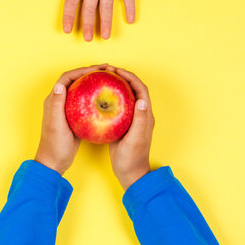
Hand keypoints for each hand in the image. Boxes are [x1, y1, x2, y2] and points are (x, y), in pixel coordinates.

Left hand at [35, 64, 108, 174]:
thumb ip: (56, 105)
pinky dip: (96, 96)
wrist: (54, 162)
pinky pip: (86, 102)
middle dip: (90, 72)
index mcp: (53, 99)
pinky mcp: (74, 117)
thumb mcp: (56, 125)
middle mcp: (59, 101)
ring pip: (82, 89)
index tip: (97, 69)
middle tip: (107, 70)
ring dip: (94, 82)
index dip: (81, 70)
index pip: (67, 78)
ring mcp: (67, 109)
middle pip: (75, 80)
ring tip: (108, 79)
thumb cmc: (54, 145)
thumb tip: (59, 85)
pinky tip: (107, 99)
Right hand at [108, 67, 153, 189]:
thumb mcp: (135, 139)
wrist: (130, 173)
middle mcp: (141, 114)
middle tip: (107, 71)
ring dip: (116, 85)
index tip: (116, 70)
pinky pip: (117, 106)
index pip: (141, 89)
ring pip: (125, 96)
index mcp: (146, 115)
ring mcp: (132, 119)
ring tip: (103, 78)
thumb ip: (139, 120)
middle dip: (123, 77)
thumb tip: (141, 100)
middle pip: (133, 89)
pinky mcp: (123, 125)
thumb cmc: (132, 158)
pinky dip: (110, 97)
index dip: (130, 77)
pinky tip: (98, 97)